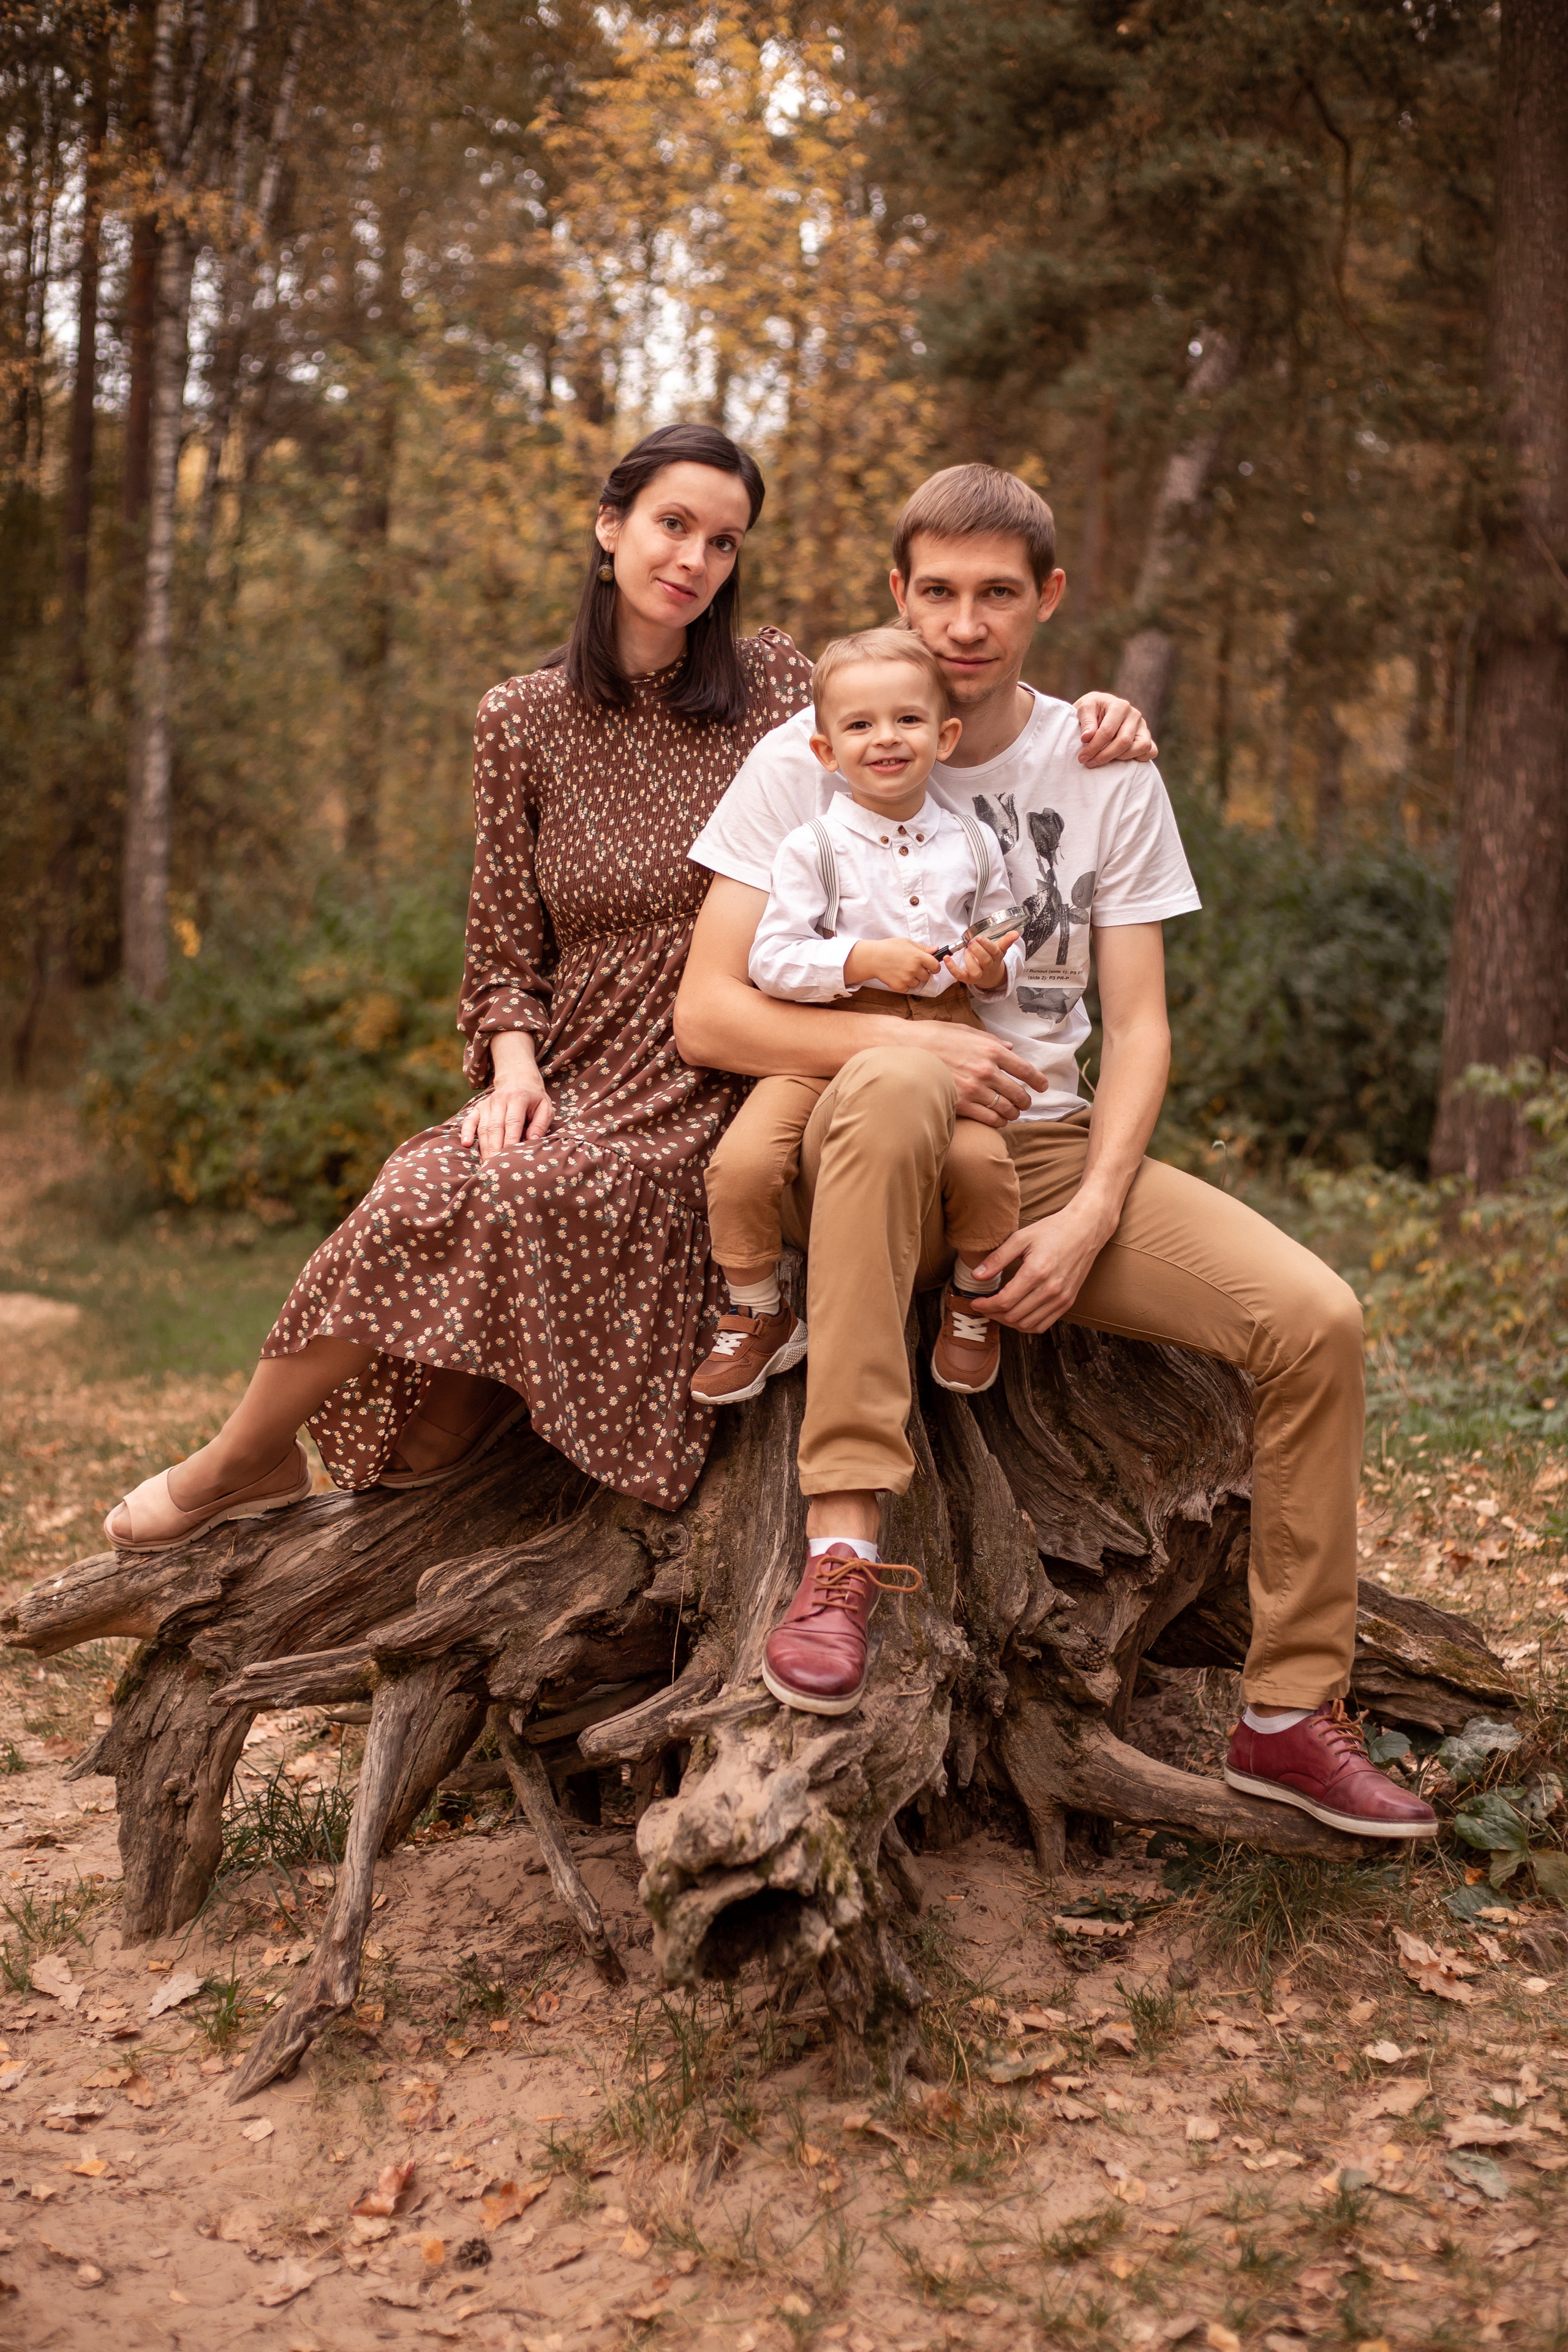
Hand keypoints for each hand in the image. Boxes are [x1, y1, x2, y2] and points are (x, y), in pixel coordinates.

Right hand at [459, 1036, 551, 1159]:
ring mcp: (487, 1104)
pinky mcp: (478, 1108)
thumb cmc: (534, 1099)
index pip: (512, 1122)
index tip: (508, 1156)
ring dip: (484, 1147)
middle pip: (495, 1127)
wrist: (518, 1080)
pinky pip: (470, 1120)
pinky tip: (466, 1144)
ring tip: (486, 1165)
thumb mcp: (545, 1107)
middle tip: (495, 1167)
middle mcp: (499, 1099)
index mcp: (517, 1098)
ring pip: (483, 1128)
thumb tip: (532, 1140)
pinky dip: (466, 1132)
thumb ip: (540, 1123)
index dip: (510, 1139)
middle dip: (495, 1148)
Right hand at [843, 936, 940, 992]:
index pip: (935, 966)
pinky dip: (904, 984)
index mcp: (918, 956)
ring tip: (902, 970)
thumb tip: (936, 949)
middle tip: (912, 967)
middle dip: (922, 972)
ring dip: (913, 979)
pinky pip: (908, 989)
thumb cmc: (889, 947)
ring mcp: (907, 979)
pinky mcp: (899, 986)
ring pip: (917, 983)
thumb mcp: (907, 943)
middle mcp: (914, 968)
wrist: (872, 958)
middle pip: (927, 976)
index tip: (931, 966)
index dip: (934, 966)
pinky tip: (898, 976)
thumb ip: (923, 948)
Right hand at [916, 1020, 1045, 1125]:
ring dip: (1012, 1114)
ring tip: (1011, 1114)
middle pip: (1018, 1093)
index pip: (1025, 1070)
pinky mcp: (961, 1104)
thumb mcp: (965, 1031)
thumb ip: (991, 1041)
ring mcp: (974, 1089)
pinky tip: (997, 1121)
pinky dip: (997, 1122)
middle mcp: (987, 1070)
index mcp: (991, 1050)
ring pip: (1006, 1109)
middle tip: (1025, 1104)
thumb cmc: (933, 1036)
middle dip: (1025, 1101)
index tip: (1043, 1087)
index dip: (1038, 1081)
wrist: (905, 1050)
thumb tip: (1010, 1048)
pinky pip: (989, 1119)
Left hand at [945, 928, 1016, 992]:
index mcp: (996, 957)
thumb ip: (1006, 940)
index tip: (980, 937)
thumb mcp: (1000, 949)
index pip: (994, 951)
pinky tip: (947, 959)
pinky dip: (952, 968)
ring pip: (975, 970)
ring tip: (966, 950)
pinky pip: (959, 975)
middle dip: (978, 950)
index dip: (987, 944)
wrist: (990, 977)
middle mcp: (988, 967)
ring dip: (969, 960)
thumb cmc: (992, 959)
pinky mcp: (967, 978)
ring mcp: (978, 974)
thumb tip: (1016, 933)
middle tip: (971, 942)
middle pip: (985, 961)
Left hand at [963, 1207, 1109, 1329]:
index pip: (1004, 1301)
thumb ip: (997, 1258)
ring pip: (1027, 1325)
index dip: (985, 1306)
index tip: (975, 1303)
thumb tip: (976, 1276)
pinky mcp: (1068, 1301)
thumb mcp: (1021, 1238)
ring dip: (1008, 1322)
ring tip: (998, 1311)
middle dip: (993, 1314)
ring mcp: (1062, 1298)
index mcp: (1036, 1272)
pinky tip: (1017, 1314)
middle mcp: (1051, 1289)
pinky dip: (1026, 1325)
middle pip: (1013, 1316)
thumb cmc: (1053, 1230)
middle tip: (984, 1306)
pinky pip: (1043, 1325)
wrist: (1085, 1229)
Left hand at [1073, 693, 1156, 766]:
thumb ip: (1086, 722)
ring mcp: (1143, 727)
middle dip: (1105, 756)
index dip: (1093, 747)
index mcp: (1120, 706)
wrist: (1100, 709)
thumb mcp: (1084, 709)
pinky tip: (1122, 760)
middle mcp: (1135, 715)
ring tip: (1104, 759)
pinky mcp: (1147, 737)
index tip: (1082, 758)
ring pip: (1141, 747)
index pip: (1108, 731)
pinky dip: (1140, 759)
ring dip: (1122, 758)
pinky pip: (1151, 752)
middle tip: (1089, 762)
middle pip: (1124, 742)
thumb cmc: (1092, 710)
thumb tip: (1087, 738)